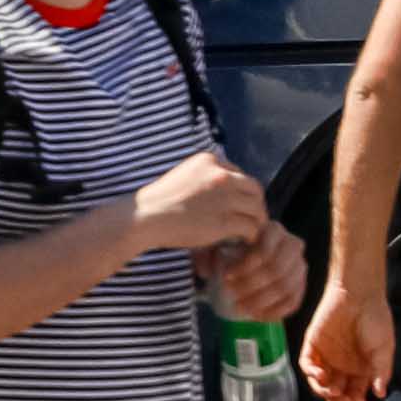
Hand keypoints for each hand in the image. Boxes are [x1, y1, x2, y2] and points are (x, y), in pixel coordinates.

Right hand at [128, 151, 270, 261]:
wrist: (144, 217)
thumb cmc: (157, 201)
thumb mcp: (183, 176)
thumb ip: (205, 177)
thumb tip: (225, 191)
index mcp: (209, 161)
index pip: (239, 174)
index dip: (241, 191)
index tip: (238, 203)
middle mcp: (221, 175)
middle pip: (254, 189)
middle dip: (255, 204)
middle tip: (252, 217)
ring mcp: (225, 197)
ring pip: (256, 208)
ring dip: (256, 220)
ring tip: (249, 230)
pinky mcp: (225, 220)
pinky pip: (250, 226)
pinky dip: (251, 234)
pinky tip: (244, 240)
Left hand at [208, 226, 311, 327]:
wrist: (243, 259)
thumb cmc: (227, 248)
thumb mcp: (215, 244)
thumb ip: (207, 252)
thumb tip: (205, 269)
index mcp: (272, 230)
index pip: (266, 250)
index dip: (246, 266)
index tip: (226, 277)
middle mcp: (292, 244)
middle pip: (277, 270)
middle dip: (252, 285)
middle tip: (231, 295)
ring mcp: (299, 265)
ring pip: (286, 287)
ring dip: (261, 300)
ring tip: (239, 307)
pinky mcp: (301, 284)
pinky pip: (293, 301)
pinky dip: (275, 311)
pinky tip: (256, 316)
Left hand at [305, 276, 400, 400]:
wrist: (359, 296)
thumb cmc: (375, 320)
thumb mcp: (384, 349)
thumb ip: (381, 372)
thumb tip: (380, 393)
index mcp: (361, 368)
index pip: (354, 391)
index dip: (354, 400)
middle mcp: (343, 364)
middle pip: (336, 390)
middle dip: (338, 400)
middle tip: (342, 400)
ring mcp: (326, 356)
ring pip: (319, 381)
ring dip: (323, 390)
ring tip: (331, 391)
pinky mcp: (313, 345)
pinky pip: (307, 363)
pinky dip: (311, 372)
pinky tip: (320, 374)